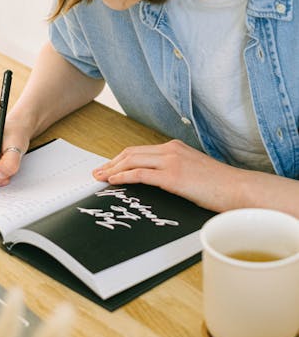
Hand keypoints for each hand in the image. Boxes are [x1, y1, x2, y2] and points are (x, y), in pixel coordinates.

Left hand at [92, 139, 244, 211]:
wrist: (238, 189)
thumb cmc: (220, 186)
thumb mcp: (194, 172)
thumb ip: (175, 172)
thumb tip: (159, 182)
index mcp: (175, 148)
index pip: (139, 151)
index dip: (120, 159)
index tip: (108, 167)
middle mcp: (171, 150)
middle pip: (131, 153)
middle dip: (111, 163)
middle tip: (98, 172)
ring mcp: (171, 161)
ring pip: (132, 161)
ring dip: (112, 169)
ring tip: (100, 178)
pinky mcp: (172, 176)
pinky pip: (140, 174)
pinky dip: (123, 176)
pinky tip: (114, 181)